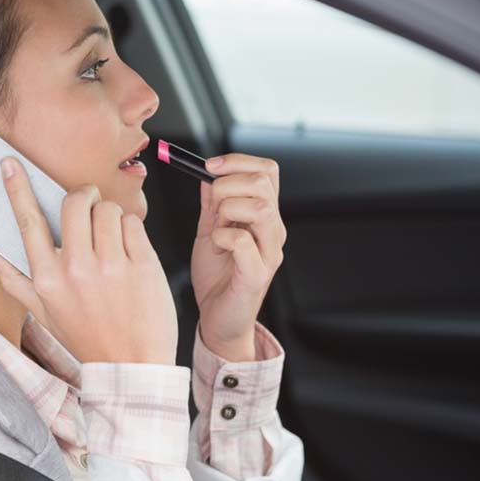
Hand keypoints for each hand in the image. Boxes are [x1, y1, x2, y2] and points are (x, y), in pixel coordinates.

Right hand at [0, 156, 177, 364]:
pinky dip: (132, 231)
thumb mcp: (44, 314)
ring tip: (112, 241)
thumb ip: (14, 281)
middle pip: (75, 201)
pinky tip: (130, 253)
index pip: (28, 222)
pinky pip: (133, 224)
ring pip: (108, 209)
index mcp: (47, 279)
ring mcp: (111, 267)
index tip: (10, 163)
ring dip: (110, 216)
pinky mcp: (143, 266)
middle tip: (89, 205)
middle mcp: (76, 270)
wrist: (132, 368)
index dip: (17, 189)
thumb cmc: (87, 338)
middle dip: (84, 196)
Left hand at [190, 153, 285, 359]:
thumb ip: (211, 204)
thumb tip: (207, 172)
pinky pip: (243, 241)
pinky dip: (222, 236)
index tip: (209, 166)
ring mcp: (269, 252)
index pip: (267, 171)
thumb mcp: (209, 231)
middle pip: (263, 183)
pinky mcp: (257, 274)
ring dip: (227, 209)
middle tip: (211, 205)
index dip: (238, 161)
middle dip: (227, 184)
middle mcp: (273, 231)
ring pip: (260, 208)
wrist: (216, 319)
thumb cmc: (216, 277)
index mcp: (263, 216)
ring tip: (216, 228)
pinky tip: (216, 247)